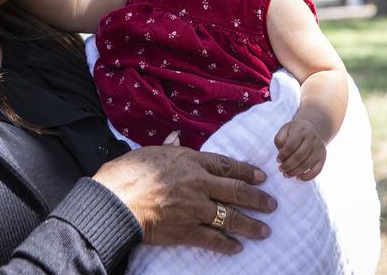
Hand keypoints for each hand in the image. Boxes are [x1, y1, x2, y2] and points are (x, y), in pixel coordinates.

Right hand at [92, 146, 276, 254]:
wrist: (114, 201)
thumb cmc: (127, 173)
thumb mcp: (150, 152)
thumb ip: (169, 148)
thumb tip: (177, 139)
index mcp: (190, 161)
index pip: (226, 165)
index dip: (247, 171)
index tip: (262, 176)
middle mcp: (198, 183)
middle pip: (235, 191)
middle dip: (257, 199)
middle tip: (271, 204)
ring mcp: (194, 208)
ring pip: (230, 216)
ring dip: (249, 224)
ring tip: (264, 230)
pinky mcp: (185, 230)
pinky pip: (212, 239)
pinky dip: (226, 244)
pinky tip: (237, 247)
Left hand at [274, 118, 327, 180]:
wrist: (314, 129)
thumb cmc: (295, 132)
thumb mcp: (285, 130)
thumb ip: (280, 139)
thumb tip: (281, 152)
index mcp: (300, 131)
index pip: (291, 145)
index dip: (283, 155)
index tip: (278, 160)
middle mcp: (312, 139)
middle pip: (299, 156)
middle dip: (287, 165)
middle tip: (281, 169)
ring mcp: (319, 149)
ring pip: (306, 164)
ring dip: (294, 172)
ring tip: (286, 174)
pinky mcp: (323, 157)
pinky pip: (317, 170)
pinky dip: (307, 177)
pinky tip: (298, 178)